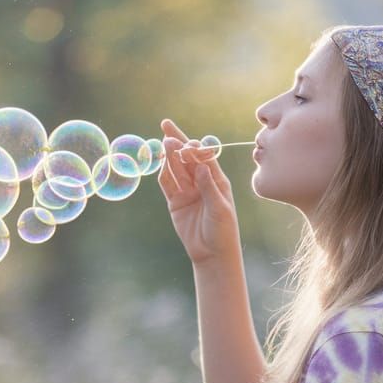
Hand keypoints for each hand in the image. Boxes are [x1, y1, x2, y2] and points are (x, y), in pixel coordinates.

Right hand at [157, 117, 240, 265]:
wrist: (212, 253)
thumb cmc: (223, 230)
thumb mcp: (219, 208)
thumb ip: (209, 187)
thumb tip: (200, 167)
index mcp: (217, 180)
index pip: (204, 157)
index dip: (194, 146)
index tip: (187, 140)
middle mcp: (201, 182)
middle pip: (186, 159)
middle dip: (177, 144)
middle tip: (166, 129)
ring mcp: (187, 191)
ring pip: (175, 169)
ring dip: (169, 156)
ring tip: (163, 142)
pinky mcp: (175, 202)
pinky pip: (167, 185)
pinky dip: (162, 174)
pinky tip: (159, 163)